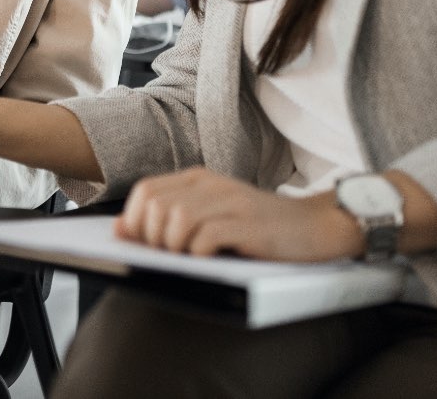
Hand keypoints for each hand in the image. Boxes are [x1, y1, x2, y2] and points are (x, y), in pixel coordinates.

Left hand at [115, 167, 362, 261]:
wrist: (315, 226)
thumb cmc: (259, 228)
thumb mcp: (211, 216)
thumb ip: (168, 217)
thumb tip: (120, 228)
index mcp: (198, 179)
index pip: (145, 190)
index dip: (135, 220)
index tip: (144, 245)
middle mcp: (211, 184)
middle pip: (156, 205)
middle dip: (153, 237)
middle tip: (171, 256)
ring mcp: (230, 201)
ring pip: (177, 218)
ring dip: (175, 247)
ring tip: (191, 258)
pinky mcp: (248, 223)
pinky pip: (206, 236)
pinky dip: (199, 253)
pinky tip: (211, 258)